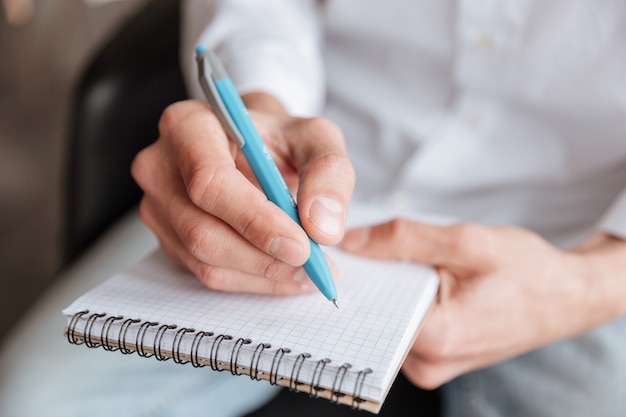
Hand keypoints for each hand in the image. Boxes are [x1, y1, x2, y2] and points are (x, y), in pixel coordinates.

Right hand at [131, 95, 354, 294]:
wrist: (255, 149)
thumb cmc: (280, 140)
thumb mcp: (316, 138)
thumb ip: (328, 173)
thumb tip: (322, 228)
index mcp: (188, 126)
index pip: (210, 181)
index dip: (255, 220)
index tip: (302, 246)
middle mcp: (160, 167)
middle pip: (202, 230)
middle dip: (265, 257)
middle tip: (316, 266)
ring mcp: (159, 206)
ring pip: (205, 259)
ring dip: (263, 273)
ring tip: (309, 270)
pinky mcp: (168, 238)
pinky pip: (206, 273)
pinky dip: (253, 280)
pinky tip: (285, 271)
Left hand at [341, 219, 625, 388]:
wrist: (565, 296)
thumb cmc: (527, 271)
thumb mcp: (467, 242)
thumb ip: (404, 239)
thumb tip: (352, 241)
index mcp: (435, 338)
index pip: (368, 308)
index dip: (356, 275)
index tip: (347, 250)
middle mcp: (427, 363)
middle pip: (374, 314)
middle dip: (373, 278)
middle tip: (386, 250)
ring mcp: (431, 366)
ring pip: (386, 319)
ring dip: (390, 288)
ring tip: (416, 266)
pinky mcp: (435, 358)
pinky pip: (402, 325)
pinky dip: (403, 299)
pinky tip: (422, 281)